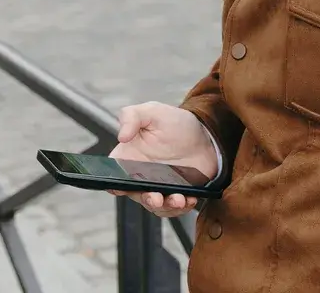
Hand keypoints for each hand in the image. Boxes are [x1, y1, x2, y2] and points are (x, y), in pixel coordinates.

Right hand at [108, 101, 219, 218]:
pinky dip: (181, 208)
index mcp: (129, 157)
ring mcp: (158, 187)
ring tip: (178, 199)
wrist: (206, 136)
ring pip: (155, 205)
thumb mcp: (153, 111)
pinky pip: (174, 208)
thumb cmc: (175, 123)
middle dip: (146, 199)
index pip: (113, 174)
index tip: (119, 188)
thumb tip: (121, 135)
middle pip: (135, 194)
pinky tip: (189, 199)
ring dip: (165, 206)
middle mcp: (141, 175)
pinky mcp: (175, 194)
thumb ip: (132, 116)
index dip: (113, 183)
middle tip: (155, 197)